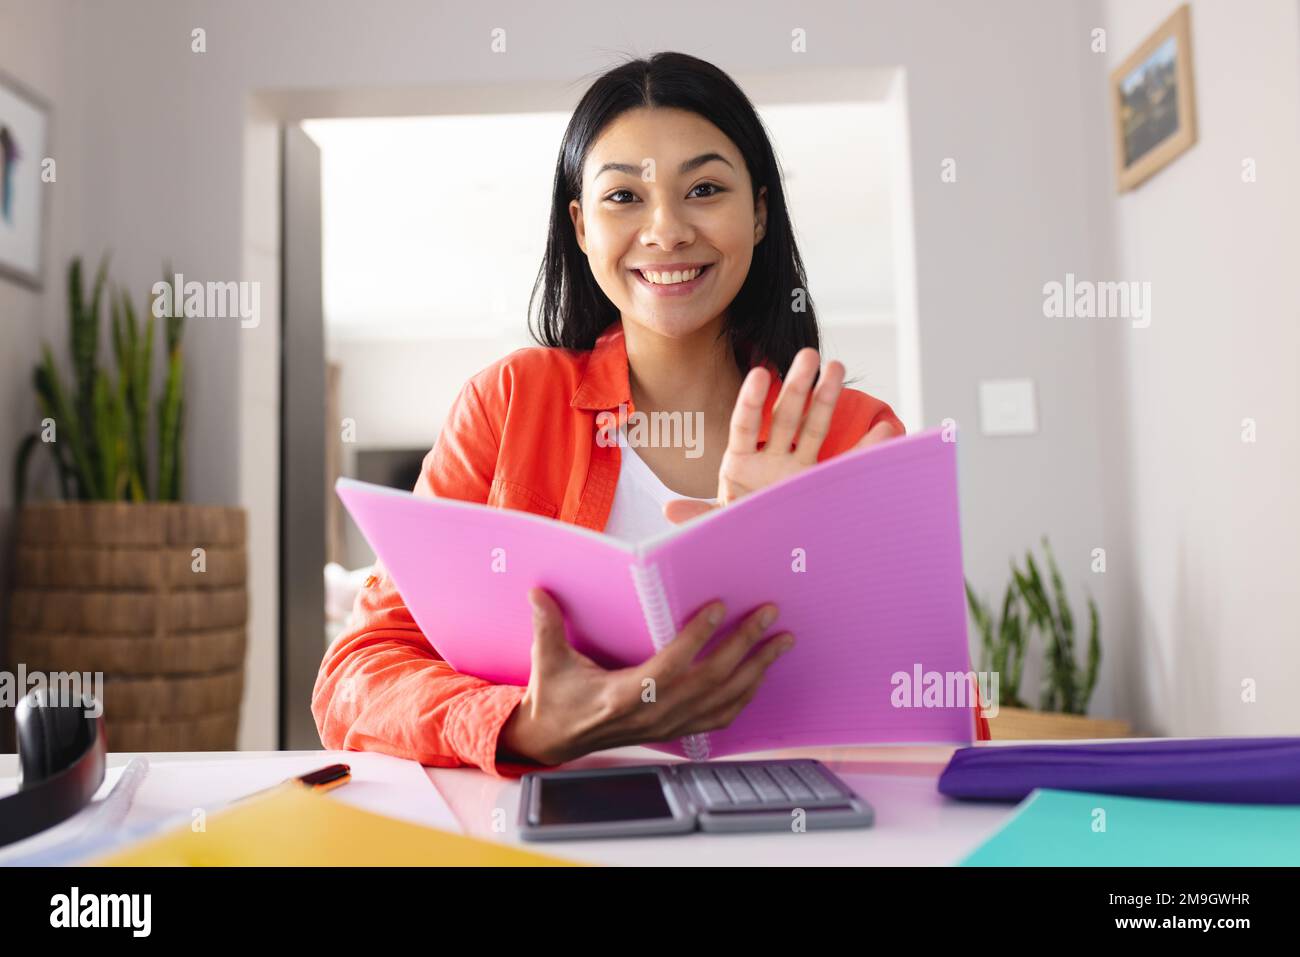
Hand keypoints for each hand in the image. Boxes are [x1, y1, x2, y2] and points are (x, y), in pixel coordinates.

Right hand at [497, 587, 794, 765]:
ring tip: (783, 641)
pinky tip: (762, 673)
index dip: (698, 637)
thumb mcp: (547, 659)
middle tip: (769, 614)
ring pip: (724, 699)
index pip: (671, 666)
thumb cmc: (555, 694)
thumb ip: (546, 624)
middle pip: (710, 681)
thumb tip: (537, 590)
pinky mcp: (676, 729)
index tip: (720, 607)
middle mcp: (653, 714)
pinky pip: (721, 716)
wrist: (556, 738)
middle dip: (745, 646)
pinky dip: (747, 695)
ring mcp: (669, 725)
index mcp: (624, 695)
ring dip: (757, 669)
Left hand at [664, 348, 901, 523]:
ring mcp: (797, 469)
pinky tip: (884, 430)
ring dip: (825, 398)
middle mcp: (771, 460)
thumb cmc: (733, 535)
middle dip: (796, 386)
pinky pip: (844, 464)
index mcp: (740, 464)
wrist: (759, 555)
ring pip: (813, 428)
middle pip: (784, 417)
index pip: (745, 426)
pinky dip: (865, 449)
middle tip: (807, 354)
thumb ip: (698, 517)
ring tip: (836, 367)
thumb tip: (669, 511)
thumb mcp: (716, 525)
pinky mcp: (820, 484)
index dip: (752, 400)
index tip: (761, 372)